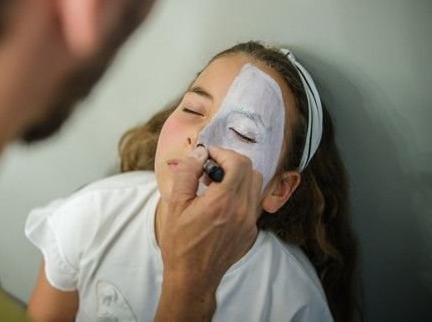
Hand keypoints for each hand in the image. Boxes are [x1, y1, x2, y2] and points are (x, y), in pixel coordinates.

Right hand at [154, 146, 261, 320]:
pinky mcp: (251, 232)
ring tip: (215, 186)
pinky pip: (252, 203)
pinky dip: (240, 195)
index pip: (238, 163)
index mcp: (223, 201)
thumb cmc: (181, 243)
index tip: (207, 156)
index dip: (222, 153)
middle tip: (210, 169)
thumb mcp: (176, 204)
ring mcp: (250, 223)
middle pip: (250, 170)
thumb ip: (188, 173)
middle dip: (230, 162)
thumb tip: (199, 154)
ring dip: (238, 177)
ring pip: (255, 185)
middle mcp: (242, 210)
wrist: (192, 278)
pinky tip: (220, 205)